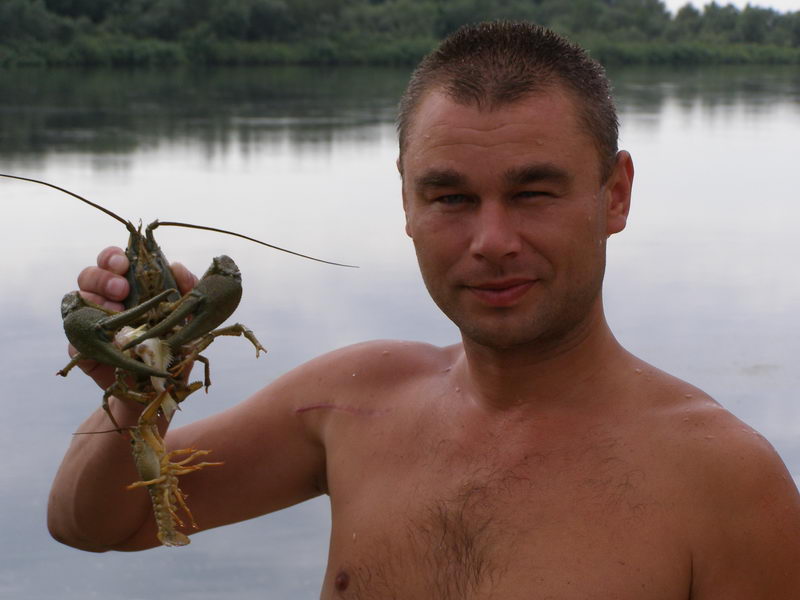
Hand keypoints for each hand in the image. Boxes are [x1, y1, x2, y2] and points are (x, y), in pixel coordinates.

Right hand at [70, 246, 197, 389]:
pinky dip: (86, 337)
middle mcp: (104, 301)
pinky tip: (106, 341)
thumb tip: (176, 266)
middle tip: (122, 290)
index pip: (111, 263)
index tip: (124, 264)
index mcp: (127, 288)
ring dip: (95, 301)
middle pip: (88, 276)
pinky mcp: (81, 350)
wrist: (156, 386)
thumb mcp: (185, 317)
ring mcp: (89, 324)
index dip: (112, 258)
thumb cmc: (169, 346)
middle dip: (103, 278)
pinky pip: (72, 339)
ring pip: (76, 300)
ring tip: (115, 310)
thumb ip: (186, 289)